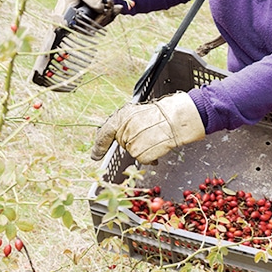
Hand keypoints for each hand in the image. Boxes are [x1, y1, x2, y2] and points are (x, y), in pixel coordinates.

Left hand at [91, 92, 205, 164]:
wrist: (175, 119)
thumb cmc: (160, 114)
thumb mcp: (138, 113)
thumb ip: (126, 124)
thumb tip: (119, 134)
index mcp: (121, 117)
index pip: (104, 133)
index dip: (99, 146)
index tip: (95, 155)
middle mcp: (124, 129)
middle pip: (122, 143)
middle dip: (132, 141)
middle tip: (147, 133)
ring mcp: (131, 142)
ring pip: (132, 151)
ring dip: (142, 148)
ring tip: (154, 137)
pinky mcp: (140, 152)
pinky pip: (141, 158)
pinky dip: (150, 155)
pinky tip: (157, 145)